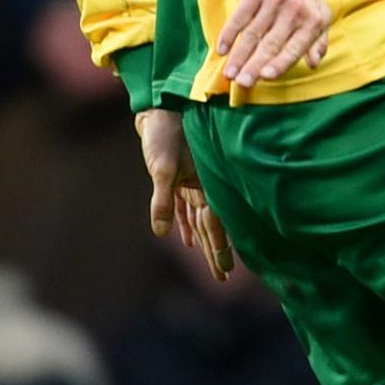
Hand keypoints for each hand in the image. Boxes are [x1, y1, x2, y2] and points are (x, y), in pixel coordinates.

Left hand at [135, 107, 232, 278]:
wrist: (159, 109)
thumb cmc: (165, 135)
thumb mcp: (162, 169)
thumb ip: (163, 201)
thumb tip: (162, 234)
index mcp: (206, 185)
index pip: (215, 224)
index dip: (220, 248)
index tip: (226, 270)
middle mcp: (203, 186)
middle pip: (212, 226)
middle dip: (216, 251)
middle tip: (222, 276)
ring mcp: (193, 183)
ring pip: (201, 219)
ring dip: (203, 240)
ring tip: (211, 262)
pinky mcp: (180, 178)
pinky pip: (186, 207)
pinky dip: (186, 224)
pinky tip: (185, 240)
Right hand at [215, 0, 329, 87]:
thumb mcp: (319, 16)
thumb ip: (318, 42)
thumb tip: (314, 64)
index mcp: (313, 21)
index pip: (294, 48)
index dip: (280, 63)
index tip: (265, 77)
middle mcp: (295, 11)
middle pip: (271, 43)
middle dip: (254, 66)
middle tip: (241, 83)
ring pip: (253, 33)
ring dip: (239, 55)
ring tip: (229, 73)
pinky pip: (240, 16)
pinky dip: (229, 33)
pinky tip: (222, 49)